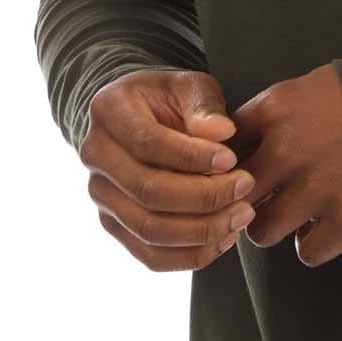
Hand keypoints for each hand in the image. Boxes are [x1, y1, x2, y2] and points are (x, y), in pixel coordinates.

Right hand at [79, 68, 260, 271]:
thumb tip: (223, 133)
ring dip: (200, 231)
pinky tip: (222, 240)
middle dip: (203, 196)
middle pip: (148, 191)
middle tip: (245, 188)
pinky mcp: (114, 225)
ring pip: (148, 229)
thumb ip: (204, 107)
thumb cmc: (169, 98)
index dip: (192, 156)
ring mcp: (101, 195)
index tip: (232, 159)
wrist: (142, 115)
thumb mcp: (188, 85)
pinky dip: (188, 255)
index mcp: (110, 112)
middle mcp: (96, 156)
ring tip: (240, 217)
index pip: (148, 142)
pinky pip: (149, 254)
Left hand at [228, 62, 341, 267]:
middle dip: (245, 199)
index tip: (239, 169)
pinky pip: (306, 252)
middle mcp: (287, 148)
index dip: (228, 162)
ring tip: (296, 214)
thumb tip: (245, 141)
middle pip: (234, 192)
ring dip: (275, 225)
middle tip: (262, 199)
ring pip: (261, 231)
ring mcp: (315, 187)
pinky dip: (313, 244)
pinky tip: (325, 226)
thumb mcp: (315, 85)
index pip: (223, 145)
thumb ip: (278, 113)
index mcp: (277, 108)